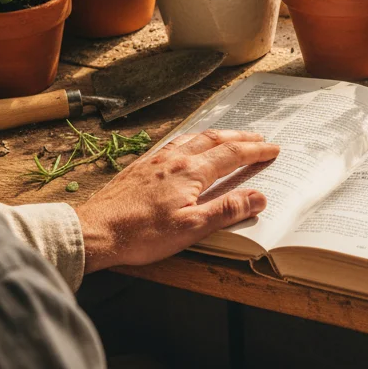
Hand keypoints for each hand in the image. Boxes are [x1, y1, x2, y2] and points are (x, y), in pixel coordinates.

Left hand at [75, 129, 279, 273]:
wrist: (94, 230)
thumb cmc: (141, 233)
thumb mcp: (191, 228)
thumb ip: (226, 210)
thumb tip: (259, 196)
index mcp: (191, 172)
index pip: (232, 155)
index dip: (255, 151)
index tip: (273, 149)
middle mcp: (175, 159)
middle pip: (215, 140)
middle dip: (240, 138)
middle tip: (259, 138)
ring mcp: (156, 160)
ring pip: (193, 138)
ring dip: (217, 135)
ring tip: (229, 136)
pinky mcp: (141, 166)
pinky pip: (173, 143)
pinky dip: (191, 139)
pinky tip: (187, 145)